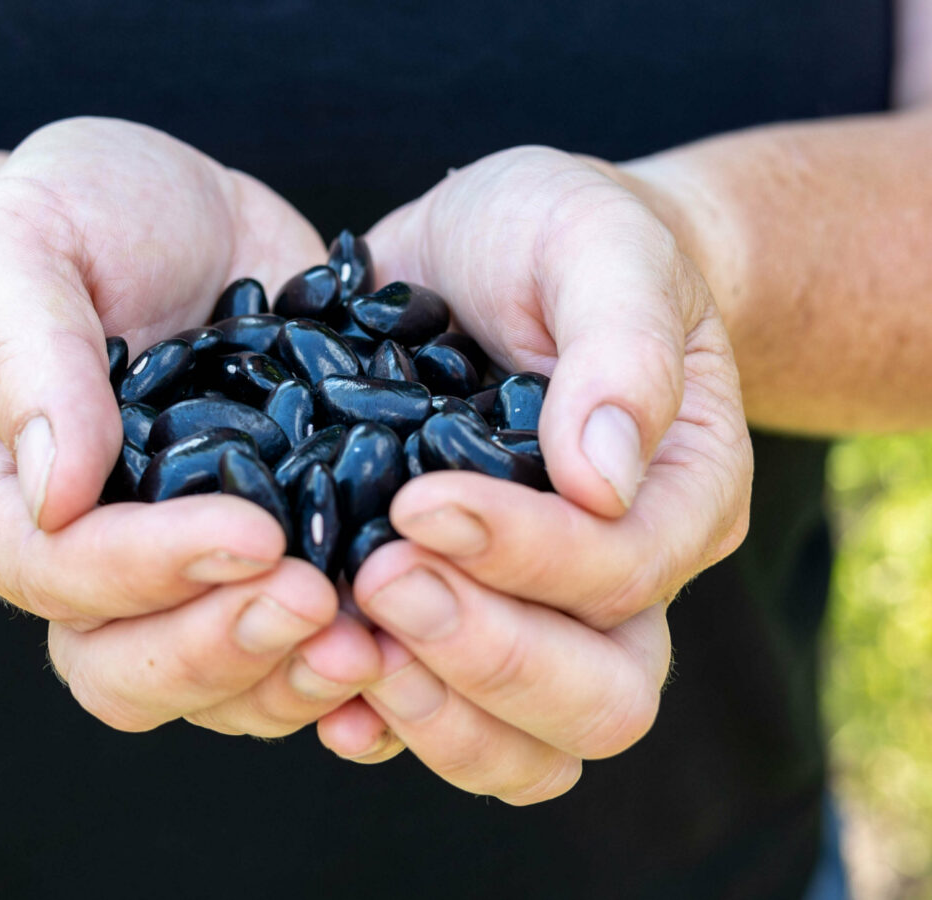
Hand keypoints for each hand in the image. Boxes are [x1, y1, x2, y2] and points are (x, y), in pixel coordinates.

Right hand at [0, 117, 379, 737]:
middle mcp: (89, 561)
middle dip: (222, 647)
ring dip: (291, 677)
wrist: (176, 217)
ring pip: (216, 687)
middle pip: (126, 668)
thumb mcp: (28, 246)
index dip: (144, 573)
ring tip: (371, 640)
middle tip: (317, 602)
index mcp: (5, 497)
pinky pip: (290, 653)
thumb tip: (55, 495)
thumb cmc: (78, 214)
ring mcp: (184, 572)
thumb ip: (30, 356)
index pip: (54, 575)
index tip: (250, 531)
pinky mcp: (269, 560)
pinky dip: (343, 668)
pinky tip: (404, 646)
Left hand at [316, 146, 752, 800]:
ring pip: (527, 751)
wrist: (503, 254)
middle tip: (376, 579)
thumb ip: (619, 345)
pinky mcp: (457, 619)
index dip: (526, 555)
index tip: (421, 502)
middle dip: (484, 655)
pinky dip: (382, 722)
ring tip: (339, 643)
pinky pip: (441, 723)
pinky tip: (316, 681)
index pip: (622, 573)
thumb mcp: (598, 245)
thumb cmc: (565, 237)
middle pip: (598, 702)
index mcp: (676, 496)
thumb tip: (600, 483)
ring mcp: (539, 617)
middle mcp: (620, 582)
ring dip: (432, 714)